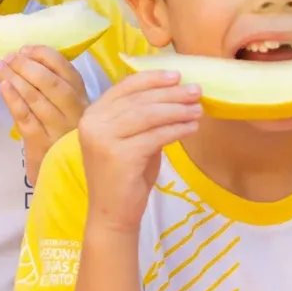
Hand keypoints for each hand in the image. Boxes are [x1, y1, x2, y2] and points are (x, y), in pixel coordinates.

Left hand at [0, 45, 90, 185]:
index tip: (25, 49)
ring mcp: (58, 129)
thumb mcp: (69, 106)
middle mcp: (74, 111)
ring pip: (35, 98)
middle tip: (8, 57)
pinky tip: (3, 87)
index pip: (66, 69)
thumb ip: (57, 82)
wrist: (65, 171)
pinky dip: (13, 100)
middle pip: (50, 83)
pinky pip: (25, 117)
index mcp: (82, 96)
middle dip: (26, 66)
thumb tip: (25, 54)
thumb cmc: (63, 131)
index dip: (44, 55)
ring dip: (14, 79)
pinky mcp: (41, 143)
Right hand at [75, 69, 203, 231]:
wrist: (112, 215)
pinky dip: (176, 129)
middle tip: (196, 91)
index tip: (177, 75)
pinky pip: (155, 136)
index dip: (152, 79)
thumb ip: (143, 117)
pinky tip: (191, 127)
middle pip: (139, 99)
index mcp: (93, 114)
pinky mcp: (118, 156)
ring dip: (177, 110)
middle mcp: (93, 123)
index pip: (124, 86)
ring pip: (148, 115)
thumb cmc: (125, 177)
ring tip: (198, 109)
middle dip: (171, 93)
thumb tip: (175, 94)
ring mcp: (103, 139)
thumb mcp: (131, 140)